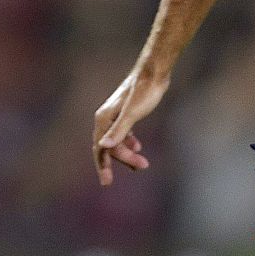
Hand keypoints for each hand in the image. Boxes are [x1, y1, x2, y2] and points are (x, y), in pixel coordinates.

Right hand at [94, 68, 169, 185]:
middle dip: (122, 159)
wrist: (154, 72)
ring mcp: (115, 115)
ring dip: (127, 152)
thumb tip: (103, 147)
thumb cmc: (144, 92)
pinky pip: (121, 132)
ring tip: (141, 163)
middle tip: (141, 168)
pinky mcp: (125, 112)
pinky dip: (128, 142)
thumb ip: (119, 130)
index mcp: (104, 119)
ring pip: (116, 140)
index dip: (102, 166)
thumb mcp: (133, 113)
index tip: (107, 183)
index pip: (100, 148)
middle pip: (108, 146)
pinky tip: (137, 146)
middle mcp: (105, 117)